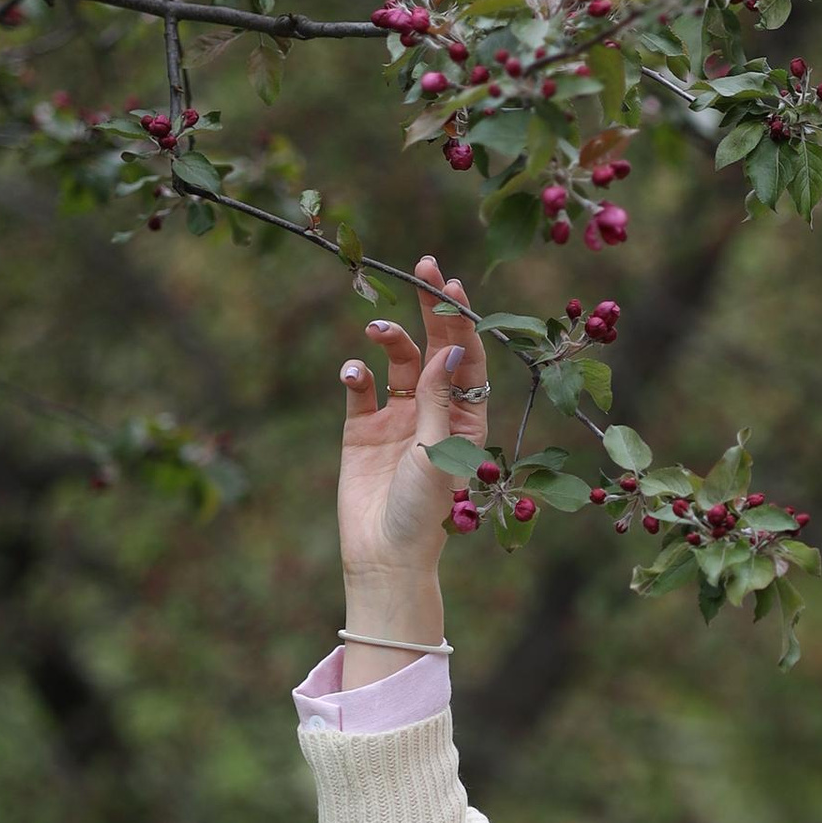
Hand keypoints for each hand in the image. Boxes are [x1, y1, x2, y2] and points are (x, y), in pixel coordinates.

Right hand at [335, 256, 487, 644]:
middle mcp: (434, 413)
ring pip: (397, 361)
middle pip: (435, 348)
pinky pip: (361, 388)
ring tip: (376, 330)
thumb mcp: (437, 452)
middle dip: (430, 309)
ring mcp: (397, 419)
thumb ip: (438, 398)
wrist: (382, 556)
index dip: (461, 320)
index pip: (467, 358)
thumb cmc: (422, 513)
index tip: (450, 284)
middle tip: (422, 266)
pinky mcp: (361, 430)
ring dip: (390, 339)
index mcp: (466, 419)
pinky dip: (357, 372)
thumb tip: (450, 347)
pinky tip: (353, 373)